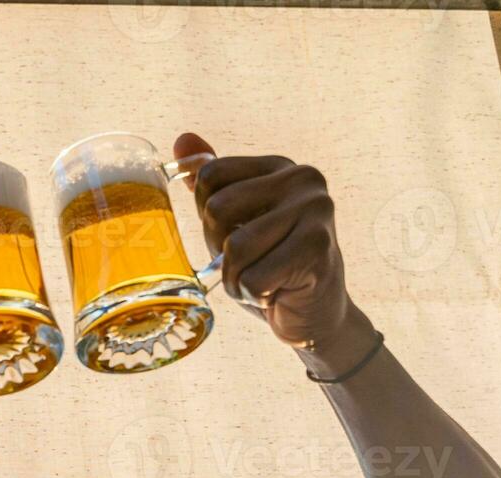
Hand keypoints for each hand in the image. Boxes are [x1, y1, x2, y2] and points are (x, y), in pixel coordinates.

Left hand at [174, 133, 373, 362]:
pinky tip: (277, 293)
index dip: (208, 216)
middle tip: (249, 263)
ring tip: (262, 280)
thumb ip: (213, 183)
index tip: (234, 233)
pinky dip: (253, 296)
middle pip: (218, 209)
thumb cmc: (270, 266)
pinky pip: (252, 279)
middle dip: (220, 249)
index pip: (210, 176)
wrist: (317, 314)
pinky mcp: (318, 250)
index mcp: (279, 166)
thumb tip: (182, 140)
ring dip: (236, 278)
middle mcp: (303, 180)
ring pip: (235, 248)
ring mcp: (315, 212)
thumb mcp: (236, 222)